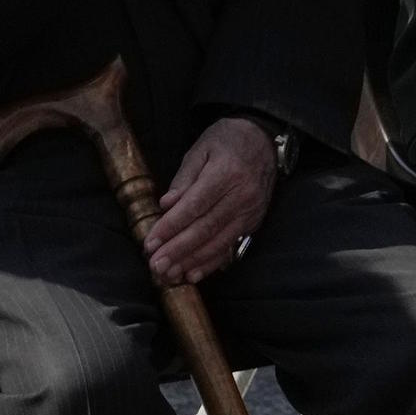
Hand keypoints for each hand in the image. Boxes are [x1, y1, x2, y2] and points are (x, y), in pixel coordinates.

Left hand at [142, 116, 277, 284]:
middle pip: (206, 228)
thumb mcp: (200, 149)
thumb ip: (183, 178)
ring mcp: (250, 211)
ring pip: (218, 242)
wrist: (264, 140)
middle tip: (156, 264)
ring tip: (169, 274)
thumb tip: (166, 205)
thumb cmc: (227, 141)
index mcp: (226, 173)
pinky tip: (193, 274)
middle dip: (178, 250)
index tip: (151, 242)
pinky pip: (230, 245)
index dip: (171, 227)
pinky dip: (211, 263)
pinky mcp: (253, 222)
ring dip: (192, 261)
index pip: (194, 206)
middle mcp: (242, 195)